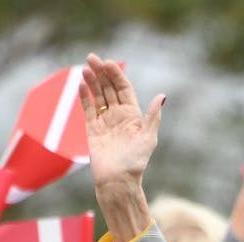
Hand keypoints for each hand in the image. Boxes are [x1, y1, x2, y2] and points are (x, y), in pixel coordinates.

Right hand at [80, 54, 164, 191]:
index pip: (123, 89)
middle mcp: (118, 116)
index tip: (108, 63)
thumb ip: (153, 116)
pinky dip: (84, 97)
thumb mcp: (148, 138)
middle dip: (101, 73)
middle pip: (108, 88)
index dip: (116, 75)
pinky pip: (88, 109)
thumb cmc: (135, 162)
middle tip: (91, 57)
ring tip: (85, 67)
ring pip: (97, 96)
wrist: (118, 181)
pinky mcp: (92, 130)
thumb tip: (162, 96)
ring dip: (92, 81)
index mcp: (133, 115)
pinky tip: (81, 84)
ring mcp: (105, 122)